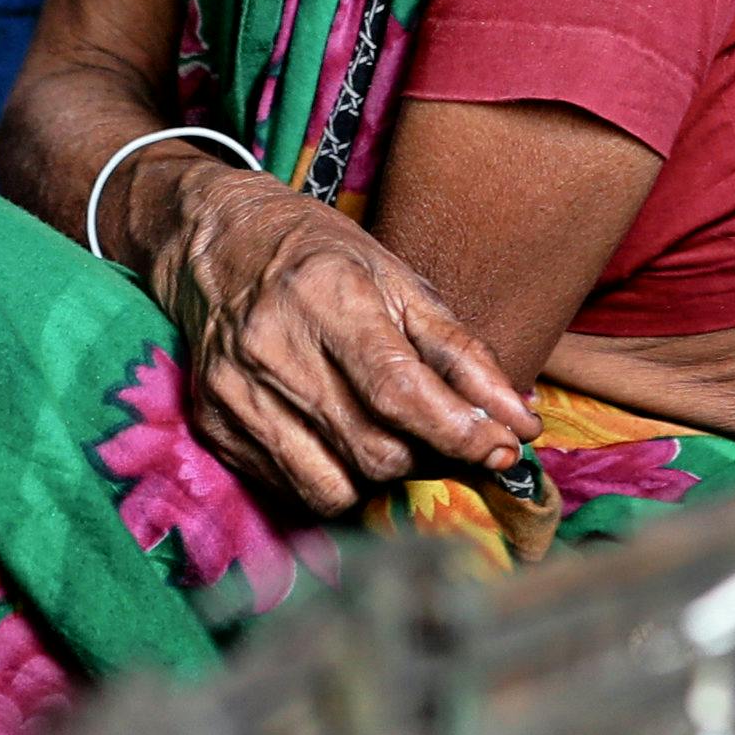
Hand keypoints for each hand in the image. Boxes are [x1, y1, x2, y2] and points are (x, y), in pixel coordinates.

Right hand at [139, 153, 542, 514]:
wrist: (216, 242)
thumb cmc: (320, 256)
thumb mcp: (399, 281)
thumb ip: (463, 354)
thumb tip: (519, 423)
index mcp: (327, 297)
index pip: (399, 391)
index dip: (459, 433)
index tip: (502, 449)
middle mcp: (273, 348)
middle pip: (375, 450)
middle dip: (429, 457)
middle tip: (446, 436)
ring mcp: (237, 393)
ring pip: (336, 487)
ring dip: (382, 478)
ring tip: (390, 436)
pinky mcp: (215, 426)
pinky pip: (293, 492)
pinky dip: (334, 480)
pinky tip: (341, 439)